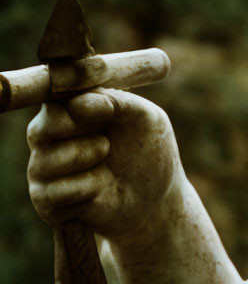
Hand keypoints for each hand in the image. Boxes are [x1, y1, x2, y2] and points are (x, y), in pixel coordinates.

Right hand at [27, 88, 181, 238]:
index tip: (108, 111)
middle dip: (77, 134)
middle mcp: (51, 136)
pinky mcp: (45, 200)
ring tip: (106, 161)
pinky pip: (51, 194)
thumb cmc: (149, 150)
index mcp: (73, 108)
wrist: (155, 198)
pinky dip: (84, 189)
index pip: (54, 98)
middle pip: (39, 129)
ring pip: (44, 162)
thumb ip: (119, 101)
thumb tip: (80, 103)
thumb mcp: (146, 118)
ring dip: (85, 160)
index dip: (77, 105)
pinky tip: (99, 189)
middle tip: (106, 143)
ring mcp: (44, 168)